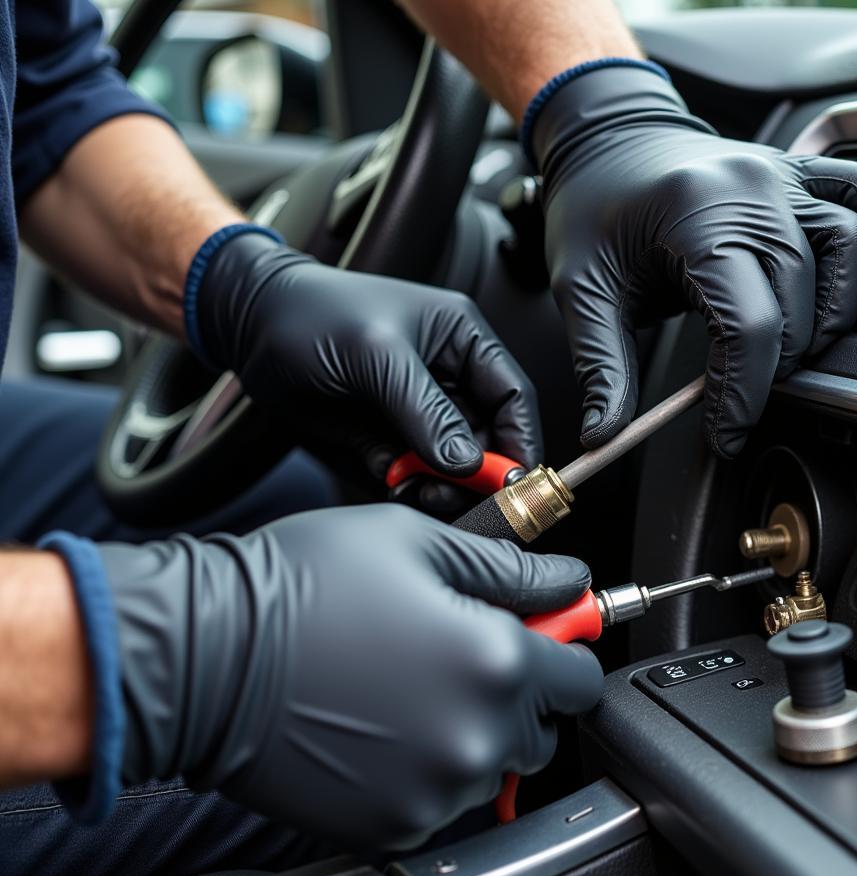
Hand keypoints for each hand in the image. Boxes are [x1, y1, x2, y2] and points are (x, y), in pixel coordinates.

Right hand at [99, 505, 602, 848]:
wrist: (205, 657)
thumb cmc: (300, 587)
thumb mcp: (415, 544)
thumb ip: (510, 569)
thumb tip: (567, 580)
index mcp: (498, 662)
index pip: (581, 677)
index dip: (561, 650)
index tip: (536, 638)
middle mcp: (478, 737)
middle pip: (542, 728)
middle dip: (516, 694)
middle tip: (454, 656)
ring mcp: (436, 790)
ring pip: (492, 766)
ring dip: (469, 733)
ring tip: (405, 688)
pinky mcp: (392, 826)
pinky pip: (440, 800)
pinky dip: (425, 771)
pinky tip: (378, 727)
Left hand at [193, 232, 541, 482]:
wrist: (251, 330)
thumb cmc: (314, 315)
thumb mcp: (377, 355)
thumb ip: (426, 410)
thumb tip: (467, 463)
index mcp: (462, 342)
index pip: (512, 397)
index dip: (520, 441)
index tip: (516, 481)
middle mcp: (449, 382)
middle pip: (489, 442)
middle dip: (479, 474)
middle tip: (456, 495)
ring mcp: (419, 417)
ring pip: (453, 468)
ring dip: (444, 488)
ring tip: (420, 491)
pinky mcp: (390, 443)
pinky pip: (415, 478)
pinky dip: (411, 490)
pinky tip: (396, 486)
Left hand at [533, 65, 856, 456]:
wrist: (604, 139)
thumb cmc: (591, 208)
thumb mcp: (580, 291)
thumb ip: (601, 367)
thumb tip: (605, 434)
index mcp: (695, 216)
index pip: (748, 325)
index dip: (741, 395)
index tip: (725, 434)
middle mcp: (752, 188)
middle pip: (802, 300)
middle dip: (778, 367)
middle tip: (743, 397)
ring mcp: (783, 174)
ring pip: (849, 251)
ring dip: (831, 315)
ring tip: (788, 350)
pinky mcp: (799, 171)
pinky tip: (850, 285)